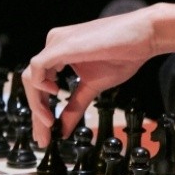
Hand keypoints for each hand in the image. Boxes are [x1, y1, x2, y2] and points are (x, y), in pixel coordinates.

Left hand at [22, 2, 174, 146]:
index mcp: (60, 51)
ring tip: (48, 123)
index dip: (40, 111)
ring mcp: (56, 42)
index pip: (40, 84)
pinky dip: (41, 87)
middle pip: (32, 83)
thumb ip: (75, 106)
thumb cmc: (124, 55)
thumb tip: (63, 130)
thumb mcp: (93, 86)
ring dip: (37, 104)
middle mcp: (54, 44)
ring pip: (31, 77)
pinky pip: (37, 68)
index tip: (46, 135)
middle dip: (36, 113)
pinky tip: (54, 95)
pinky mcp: (62, 45)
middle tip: (43, 139)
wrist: (144, 36)